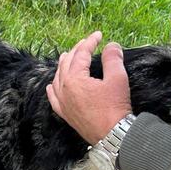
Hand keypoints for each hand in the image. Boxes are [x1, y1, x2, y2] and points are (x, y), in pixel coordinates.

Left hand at [46, 31, 132, 145]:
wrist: (112, 134)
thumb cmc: (115, 107)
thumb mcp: (117, 79)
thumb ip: (112, 59)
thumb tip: (111, 45)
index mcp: (74, 79)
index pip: (80, 54)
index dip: (90, 42)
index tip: (99, 35)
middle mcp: (63, 89)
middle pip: (66, 63)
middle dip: (76, 51)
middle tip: (87, 43)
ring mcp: (62, 102)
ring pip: (58, 78)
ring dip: (63, 65)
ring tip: (67, 56)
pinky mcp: (65, 113)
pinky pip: (53, 97)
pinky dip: (54, 87)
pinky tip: (53, 85)